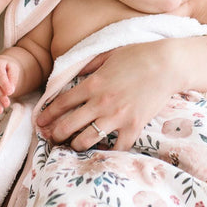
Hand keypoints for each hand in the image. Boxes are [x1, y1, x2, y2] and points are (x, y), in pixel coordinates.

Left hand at [35, 38, 206, 151]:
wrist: (167, 64)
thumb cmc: (138, 55)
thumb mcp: (107, 54)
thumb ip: (88, 65)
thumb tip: (72, 72)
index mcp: (92, 84)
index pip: (62, 103)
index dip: (47, 114)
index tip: (39, 122)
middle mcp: (100, 103)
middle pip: (68, 124)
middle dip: (55, 134)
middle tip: (51, 137)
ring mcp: (117, 116)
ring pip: (87, 139)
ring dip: (76, 145)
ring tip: (73, 146)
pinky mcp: (134, 126)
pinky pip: (118, 147)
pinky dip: (109, 152)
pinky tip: (103, 152)